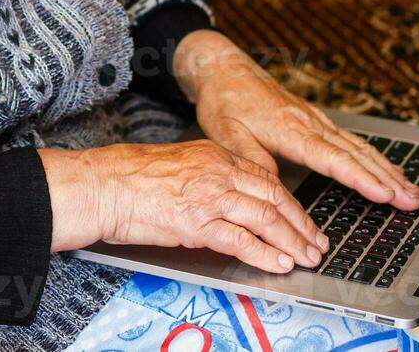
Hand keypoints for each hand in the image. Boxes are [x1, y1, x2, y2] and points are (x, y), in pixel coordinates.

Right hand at [37, 141, 327, 273]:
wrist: (101, 185)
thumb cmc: (128, 177)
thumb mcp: (178, 164)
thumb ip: (207, 176)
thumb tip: (229, 197)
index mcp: (214, 154)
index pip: (266, 179)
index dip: (291, 203)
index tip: (304, 219)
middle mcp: (218, 172)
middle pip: (274, 198)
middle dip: (301, 224)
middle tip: (316, 242)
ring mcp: (209, 196)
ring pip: (265, 219)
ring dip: (291, 241)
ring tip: (306, 257)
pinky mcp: (196, 222)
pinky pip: (241, 240)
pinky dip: (265, 254)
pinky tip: (279, 264)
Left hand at [174, 30, 418, 210]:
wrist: (225, 68)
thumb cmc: (224, 100)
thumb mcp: (227, 134)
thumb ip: (252, 161)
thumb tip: (274, 192)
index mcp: (291, 129)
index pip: (333, 159)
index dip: (361, 179)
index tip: (385, 194)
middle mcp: (310, 123)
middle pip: (356, 154)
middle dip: (387, 179)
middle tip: (413, 200)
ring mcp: (316, 120)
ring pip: (359, 147)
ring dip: (387, 169)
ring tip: (410, 190)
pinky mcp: (315, 119)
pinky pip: (351, 140)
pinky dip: (373, 157)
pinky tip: (386, 168)